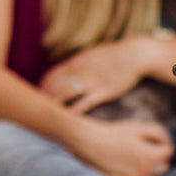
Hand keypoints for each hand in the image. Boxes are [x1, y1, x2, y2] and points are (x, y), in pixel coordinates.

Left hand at [41, 38, 156, 113]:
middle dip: (44, 100)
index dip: (42, 89)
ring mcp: (90, 82)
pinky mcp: (102, 92)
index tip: (40, 100)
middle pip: (53, 87)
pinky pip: (83, 104)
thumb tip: (69, 69)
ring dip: (55, 107)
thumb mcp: (92, 54)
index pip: (50, 77)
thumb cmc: (116, 55)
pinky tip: (68, 120)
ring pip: (64, 95)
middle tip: (40, 113)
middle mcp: (78, 72)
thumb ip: (79, 63)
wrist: (135, 55)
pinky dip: (73, 113)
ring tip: (50, 118)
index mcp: (75, 62)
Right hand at [71, 116, 174, 175]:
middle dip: (156, 158)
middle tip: (141, 150)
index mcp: (151, 157)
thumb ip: (159, 133)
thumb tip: (168, 145)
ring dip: (146, 170)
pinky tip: (125, 170)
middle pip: (163, 167)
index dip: (161, 143)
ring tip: (130, 159)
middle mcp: (145, 173)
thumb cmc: (115, 134)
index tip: (149, 140)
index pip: (168, 151)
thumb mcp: (139, 127)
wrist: (89, 144)